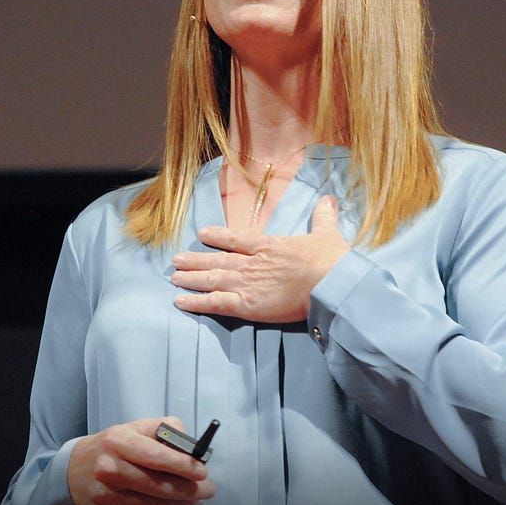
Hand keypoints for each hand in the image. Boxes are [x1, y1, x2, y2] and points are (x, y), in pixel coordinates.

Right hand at [67, 416, 215, 504]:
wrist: (72, 473)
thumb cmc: (110, 448)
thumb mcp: (132, 428)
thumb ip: (163, 430)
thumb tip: (190, 445)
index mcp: (117, 442)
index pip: (155, 456)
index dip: (183, 465)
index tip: (201, 471)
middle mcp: (109, 469)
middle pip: (158, 486)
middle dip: (190, 490)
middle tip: (208, 489)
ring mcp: (107, 497)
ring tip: (197, 500)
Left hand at [170, 195, 349, 322]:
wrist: (331, 282)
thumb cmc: (331, 260)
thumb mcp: (327, 233)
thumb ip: (323, 217)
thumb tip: (329, 199)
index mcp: (269, 246)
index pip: (237, 239)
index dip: (218, 237)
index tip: (202, 234)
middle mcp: (252, 263)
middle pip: (217, 260)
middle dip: (196, 260)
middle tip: (176, 260)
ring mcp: (247, 284)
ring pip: (211, 279)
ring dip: (191, 278)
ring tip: (174, 278)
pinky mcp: (247, 305)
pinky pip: (215, 303)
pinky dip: (196, 303)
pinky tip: (180, 302)